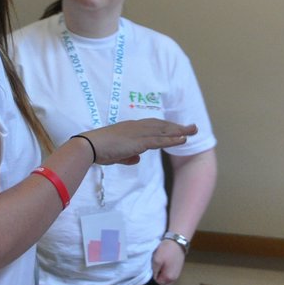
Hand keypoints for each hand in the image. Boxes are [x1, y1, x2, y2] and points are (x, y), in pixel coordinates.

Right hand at [82, 120, 196, 165]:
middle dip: (177, 127)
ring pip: (163, 131)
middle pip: (161, 125)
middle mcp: (136, 127)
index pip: (152, 126)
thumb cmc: (99, 150)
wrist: (89, 146)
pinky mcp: (139, 141)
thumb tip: (137, 159)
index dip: (166, 127)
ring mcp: (138, 133)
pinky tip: (183, 139)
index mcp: (130, 128)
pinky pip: (159, 140)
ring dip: (180, 131)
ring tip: (193, 131)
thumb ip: (127, 156)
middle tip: (192, 127)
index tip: (177, 128)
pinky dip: (172, 139)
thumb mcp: (116, 154)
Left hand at [152, 236, 185, 284]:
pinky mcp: (178, 269)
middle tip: (154, 268)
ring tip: (159, 265)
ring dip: (161, 274)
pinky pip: (169, 275)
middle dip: (157, 277)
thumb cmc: (166, 250)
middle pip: (162, 283)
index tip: (151, 270)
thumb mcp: (156, 260)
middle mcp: (174, 279)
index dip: (152, 277)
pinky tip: (164, 264)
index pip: (156, 284)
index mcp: (168, 278)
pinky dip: (165, 272)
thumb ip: (154, 272)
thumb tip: (153, 278)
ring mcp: (177, 274)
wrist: (177, 241)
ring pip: (166, 279)